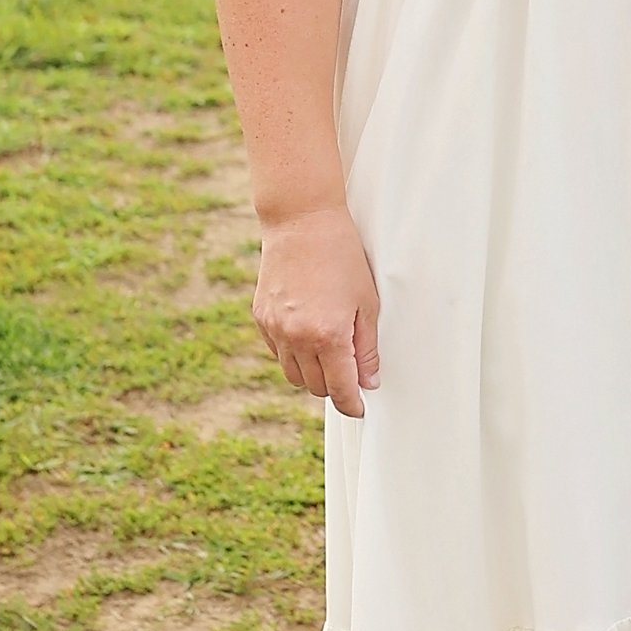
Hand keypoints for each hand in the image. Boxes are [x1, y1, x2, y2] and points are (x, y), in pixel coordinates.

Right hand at [254, 207, 381, 417]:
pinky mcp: (260, 318)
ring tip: (329, 355)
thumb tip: (369, 381)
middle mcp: (297, 338)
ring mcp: (275, 329)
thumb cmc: (342, 257)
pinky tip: (308, 336)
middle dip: (334, 387)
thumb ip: (367, 347)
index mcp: (328, 336)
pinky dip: (293, 355)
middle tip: (350, 374)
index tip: (359, 409)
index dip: (352, 405)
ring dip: (312, 375)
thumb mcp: (367, 302)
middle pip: (315, 387)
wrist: (301, 222)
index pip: (340, 390)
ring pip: (293, 375)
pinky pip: (278, 353)